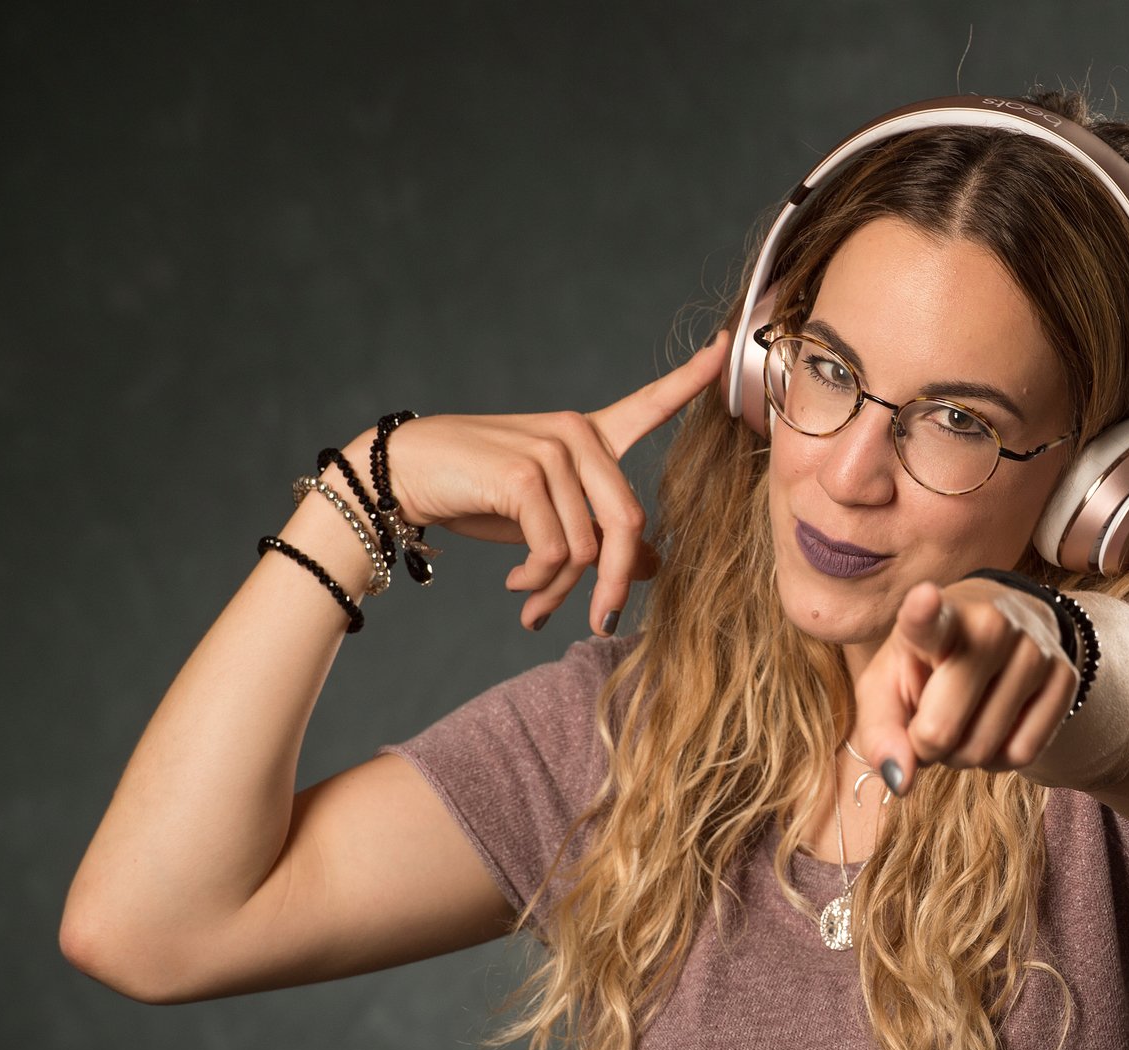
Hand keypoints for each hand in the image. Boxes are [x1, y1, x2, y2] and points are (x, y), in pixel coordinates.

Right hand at [343, 329, 729, 634]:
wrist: (402, 475)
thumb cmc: (476, 494)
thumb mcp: (547, 518)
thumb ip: (598, 532)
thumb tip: (653, 566)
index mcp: (589, 435)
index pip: (649, 404)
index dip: (690, 379)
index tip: (726, 346)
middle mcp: (578, 433)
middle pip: (628, 523)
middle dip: (615, 585)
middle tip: (601, 623)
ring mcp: (553, 449)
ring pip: (588, 547)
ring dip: (560, 590)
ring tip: (533, 603)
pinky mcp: (525, 474)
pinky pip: (554, 551)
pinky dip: (538, 582)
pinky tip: (517, 586)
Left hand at [852, 577, 1078, 796]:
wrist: (999, 628)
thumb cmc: (925, 664)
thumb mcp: (887, 686)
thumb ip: (879, 734)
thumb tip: (902, 782)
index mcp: (938, 619)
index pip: (928, 619)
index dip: (922, 611)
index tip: (923, 598)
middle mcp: (991, 626)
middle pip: (940, 731)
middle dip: (926, 746)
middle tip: (929, 719)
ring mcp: (1034, 650)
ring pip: (982, 751)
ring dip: (961, 755)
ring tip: (963, 717)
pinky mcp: (1065, 677)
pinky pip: (1023, 755)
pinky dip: (998, 759)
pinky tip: (994, 727)